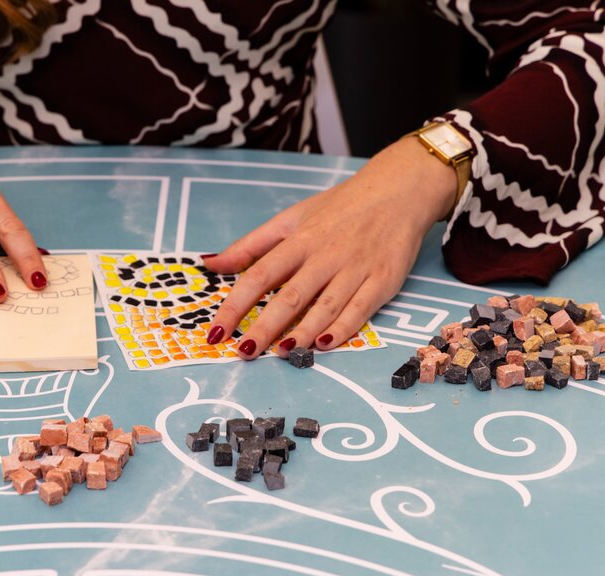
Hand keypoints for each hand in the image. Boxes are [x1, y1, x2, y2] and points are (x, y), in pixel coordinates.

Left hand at [203, 136, 458, 358]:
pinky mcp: (383, 280)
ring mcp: (355, 269)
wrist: (398, 191)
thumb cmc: (339, 208)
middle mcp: (325, 255)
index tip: (216, 331)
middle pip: (290, 296)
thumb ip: (250, 245)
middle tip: (244, 352)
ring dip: (302, 332)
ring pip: (325, 306)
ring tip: (281, 353)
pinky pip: (361, 309)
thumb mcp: (291, 218)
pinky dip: (343, 328)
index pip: (258, 275)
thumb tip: (210, 264)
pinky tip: (324, 345)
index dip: (235, 305)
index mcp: (299, 240)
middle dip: (266, 326)